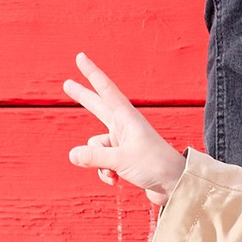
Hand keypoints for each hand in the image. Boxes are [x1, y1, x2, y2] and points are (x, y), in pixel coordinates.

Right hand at [63, 49, 188, 204]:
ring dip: (98, 162)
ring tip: (114, 171)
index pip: (105, 89)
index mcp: (126, 117)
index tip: (81, 56)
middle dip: (82, 97)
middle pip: (97, 107)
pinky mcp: (124, 158)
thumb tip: (72, 154)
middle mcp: (124, 126)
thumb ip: (94, 156)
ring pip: (96, 146)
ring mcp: (123, 141)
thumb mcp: (120, 160)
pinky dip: (105, 173)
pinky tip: (116, 180)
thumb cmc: (153, 166)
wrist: (175, 184)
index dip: (91, 73)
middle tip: (67, 83)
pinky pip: (102, 162)